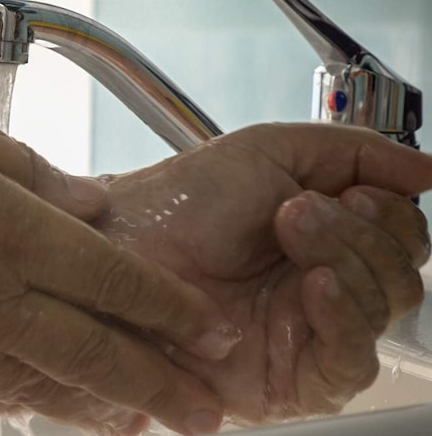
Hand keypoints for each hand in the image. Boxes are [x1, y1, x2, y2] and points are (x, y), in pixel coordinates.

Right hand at [0, 83, 241, 435]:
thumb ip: (29, 173)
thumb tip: (87, 205)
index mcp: (2, 232)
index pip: (113, 279)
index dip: (170, 309)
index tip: (209, 329)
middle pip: (95, 357)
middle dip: (161, 386)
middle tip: (208, 412)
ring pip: (44, 389)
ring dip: (102, 408)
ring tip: (142, 422)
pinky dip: (29, 402)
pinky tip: (49, 406)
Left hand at [93, 124, 431, 423]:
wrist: (128, 242)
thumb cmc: (182, 201)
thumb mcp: (271, 152)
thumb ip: (355, 152)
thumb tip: (425, 168)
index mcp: (325, 237)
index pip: (401, 236)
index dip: (390, 212)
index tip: (351, 190)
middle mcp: (321, 285)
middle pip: (402, 274)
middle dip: (363, 231)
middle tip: (302, 209)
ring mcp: (307, 332)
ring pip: (384, 311)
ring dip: (348, 259)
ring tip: (292, 228)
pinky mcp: (291, 378)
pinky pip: (350, 363)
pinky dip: (345, 316)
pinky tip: (316, 284)